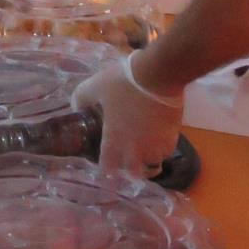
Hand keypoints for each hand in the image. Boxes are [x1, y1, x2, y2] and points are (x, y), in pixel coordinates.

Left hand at [71, 52, 184, 175]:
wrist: (157, 74)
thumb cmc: (123, 82)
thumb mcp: (94, 86)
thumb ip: (81, 100)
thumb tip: (76, 109)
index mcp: (115, 138)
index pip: (108, 166)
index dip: (106, 167)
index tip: (106, 164)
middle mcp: (136, 148)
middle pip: (133, 173)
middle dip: (129, 170)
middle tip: (127, 162)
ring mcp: (155, 144)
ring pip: (152, 164)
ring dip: (147, 161)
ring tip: (143, 153)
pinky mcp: (172, 137)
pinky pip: (166, 152)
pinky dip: (161, 150)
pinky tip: (158, 142)